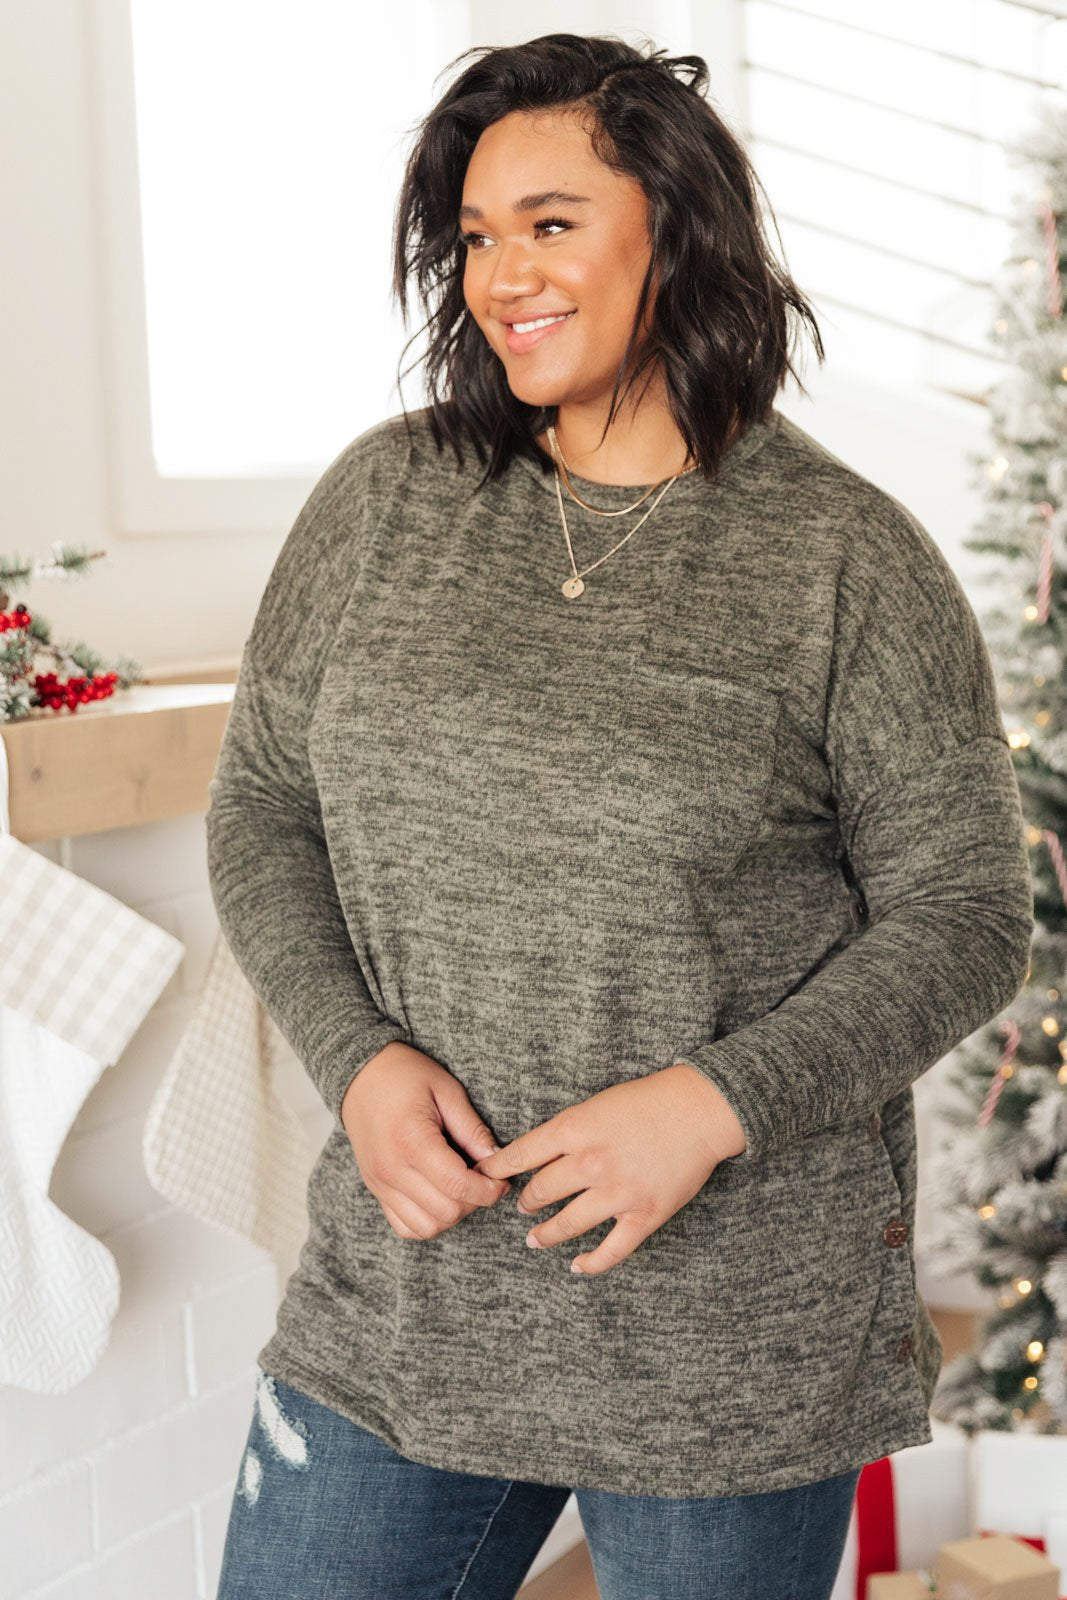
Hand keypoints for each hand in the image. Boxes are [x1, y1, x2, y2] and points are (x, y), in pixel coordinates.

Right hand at [341, 1041, 510, 1238]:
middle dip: (475, 1202)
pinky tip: (440, 1197)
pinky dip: (428, 1222)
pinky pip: (405, 1227)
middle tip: (484, 1180)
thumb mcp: (446, 1090)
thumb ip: (472, 1129)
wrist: (359, 1075)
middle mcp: (391, 1168)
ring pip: (426, 1227)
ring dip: (452, 1215)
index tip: (500, 1180)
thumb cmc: (405, 1075)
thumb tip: (496, 1160)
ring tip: (462, 1189)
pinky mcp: (375, 1189)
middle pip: (445, 1211)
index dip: (488, 1190)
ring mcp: (380, 1183)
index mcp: (411, 1140)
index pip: (458, 1185)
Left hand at [473, 1064, 746, 1275]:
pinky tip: (577, 1265)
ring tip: (534, 1239)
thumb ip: (568, 1130)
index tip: (482, 1177)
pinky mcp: (644, 1215)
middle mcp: (590, 1163)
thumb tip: (539, 1153)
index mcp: (575, 1129)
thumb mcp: (597, 1103)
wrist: (700, 1110)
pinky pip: (611, 1250)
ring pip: (567, 1225)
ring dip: (546, 1235)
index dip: (497, 1169)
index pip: (521, 1154)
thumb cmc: (649, 1100)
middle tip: (521, 1206)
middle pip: (540, 1192)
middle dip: (525, 1202)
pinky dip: (591, 1263)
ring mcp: (617, 1193)